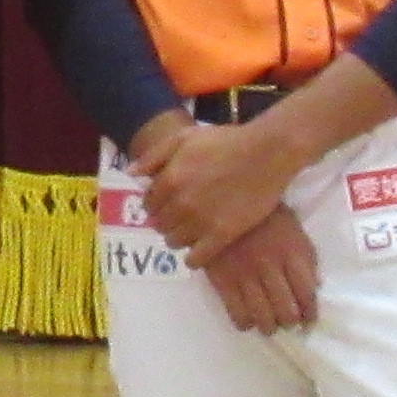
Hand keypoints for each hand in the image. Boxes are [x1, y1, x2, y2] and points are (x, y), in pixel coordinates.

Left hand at [139, 116, 292, 261]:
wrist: (267, 153)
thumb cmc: (225, 141)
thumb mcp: (184, 138)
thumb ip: (154, 156)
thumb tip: (130, 174)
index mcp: (169, 180)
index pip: (148, 204)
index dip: (155, 204)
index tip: (165, 203)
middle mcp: (180, 203)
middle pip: (159, 224)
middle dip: (165, 220)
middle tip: (179, 217)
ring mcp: (201, 221)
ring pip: (173, 242)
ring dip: (177, 238)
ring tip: (190, 230)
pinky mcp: (222, 235)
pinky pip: (197, 259)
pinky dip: (193, 258)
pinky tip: (198, 252)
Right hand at [204, 202, 321, 333]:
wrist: (224, 200)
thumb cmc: (265, 215)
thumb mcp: (293, 230)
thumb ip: (305, 258)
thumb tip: (314, 287)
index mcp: (292, 254)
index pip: (307, 294)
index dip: (309, 313)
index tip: (307, 320)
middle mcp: (272, 268)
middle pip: (286, 310)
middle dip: (289, 322)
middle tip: (287, 323)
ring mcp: (246, 275)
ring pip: (263, 316)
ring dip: (269, 326)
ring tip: (268, 325)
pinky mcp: (223, 279)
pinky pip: (236, 312)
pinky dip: (244, 323)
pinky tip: (247, 321)